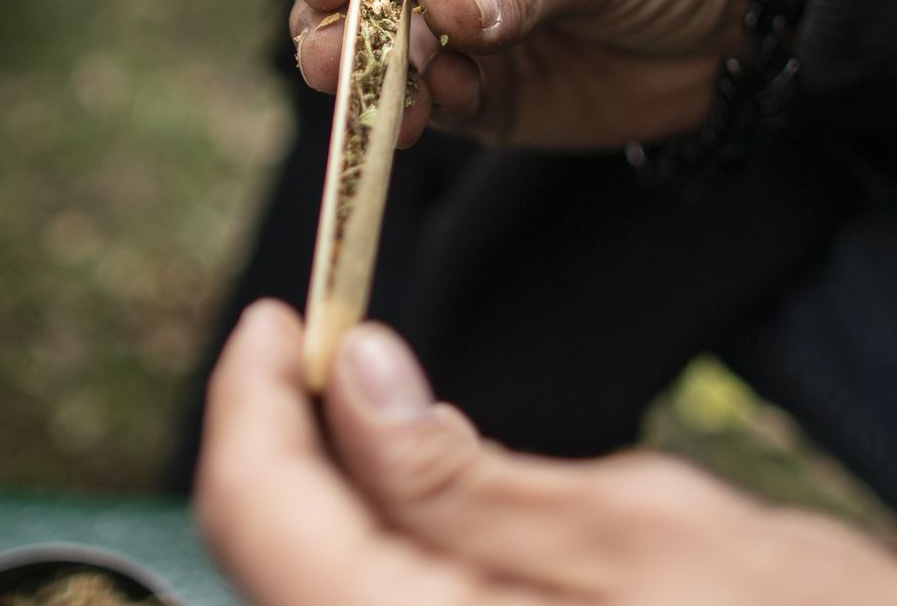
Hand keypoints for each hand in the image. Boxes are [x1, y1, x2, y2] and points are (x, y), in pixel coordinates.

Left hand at [196, 301, 896, 605]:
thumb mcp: (648, 530)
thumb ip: (465, 477)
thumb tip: (355, 379)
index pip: (264, 520)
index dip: (248, 405)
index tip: (280, 317)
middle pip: (271, 561)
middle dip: (278, 447)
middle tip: (322, 348)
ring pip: (316, 591)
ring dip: (320, 497)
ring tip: (368, 405)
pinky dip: (371, 547)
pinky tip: (419, 492)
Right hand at [289, 0, 759, 148]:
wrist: (726, 33)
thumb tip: (440, 1)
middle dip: (333, 18)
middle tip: (334, 55)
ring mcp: (442, 23)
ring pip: (367, 48)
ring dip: (365, 74)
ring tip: (391, 98)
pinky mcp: (465, 88)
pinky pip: (420, 102)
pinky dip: (420, 109)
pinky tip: (449, 106)